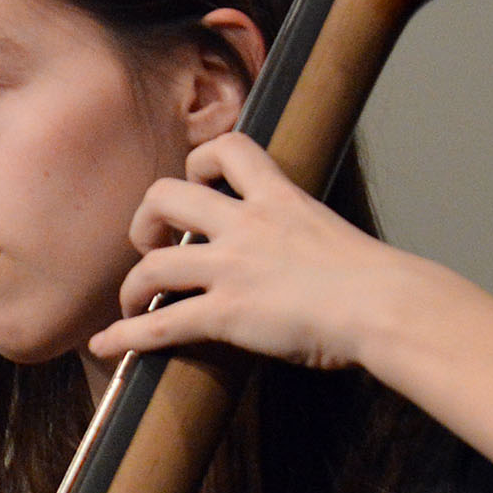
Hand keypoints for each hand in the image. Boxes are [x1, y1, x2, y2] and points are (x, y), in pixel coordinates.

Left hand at [89, 132, 434, 370]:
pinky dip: (125, 335)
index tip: (195, 182)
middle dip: (146, 219)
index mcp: (280, 198)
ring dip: (131, 285)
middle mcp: (247, 224)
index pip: (230, 147)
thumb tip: (304, 260)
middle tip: (151, 244)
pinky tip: (104, 345)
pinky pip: (160, 322)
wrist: (387, 306)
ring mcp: (232, 267)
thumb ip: (306, 238)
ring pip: (153, 262)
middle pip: (166, 194)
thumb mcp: (336, 238)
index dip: (200, 160)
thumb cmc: (379, 283)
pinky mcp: (227, 313)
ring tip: (131, 302)